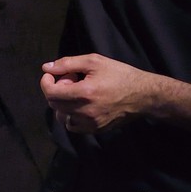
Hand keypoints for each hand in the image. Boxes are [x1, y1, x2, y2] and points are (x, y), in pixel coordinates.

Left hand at [39, 53, 158, 133]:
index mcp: (85, 93)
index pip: (51, 93)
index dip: (46, 82)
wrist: (144, 95)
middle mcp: (86, 112)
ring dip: (62, 104)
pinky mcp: (96, 130)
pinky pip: (73, 126)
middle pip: (54, 104)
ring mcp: (91, 123)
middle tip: (71, 79)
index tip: (51, 75)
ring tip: (77, 92)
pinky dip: (71, 115)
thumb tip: (46, 67)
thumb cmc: (120, 75)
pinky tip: (81, 104)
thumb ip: (67, 63)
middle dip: (57, 90)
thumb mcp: (94, 61)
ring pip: (62, 117)